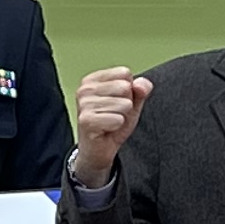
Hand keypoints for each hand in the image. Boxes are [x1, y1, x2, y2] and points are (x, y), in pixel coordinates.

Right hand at [72, 66, 152, 184]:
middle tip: (114, 114)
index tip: (117, 102)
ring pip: (123, 104)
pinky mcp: (86, 120)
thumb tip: (141, 84)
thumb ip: (141, 90)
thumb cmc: (113, 123)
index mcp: (94, 79)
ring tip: (110, 122)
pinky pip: (117, 119)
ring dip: (122, 117)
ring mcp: (84, 104)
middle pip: (125, 87)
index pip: (125, 73)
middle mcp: (85, 88)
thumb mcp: (132, 103)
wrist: (99, 150)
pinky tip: (106, 130)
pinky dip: (117, 127)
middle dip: (126, 104)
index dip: (129, 90)